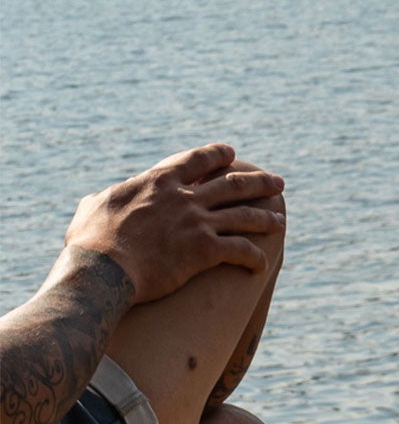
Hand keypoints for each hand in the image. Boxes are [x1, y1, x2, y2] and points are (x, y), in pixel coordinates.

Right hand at [63, 144, 284, 304]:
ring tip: (281, 221)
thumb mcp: (93, 207)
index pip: (195, 160)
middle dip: (259, 182)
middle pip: (232, 184)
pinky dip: (256, 257)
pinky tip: (263, 265)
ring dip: (266, 219)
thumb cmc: (91, 242)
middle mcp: (184, 197)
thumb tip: (100, 199)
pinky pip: (242, 251)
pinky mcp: (205, 251)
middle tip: (278, 182)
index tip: (233, 154)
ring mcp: (197, 223)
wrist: (102, 269)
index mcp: (158, 181)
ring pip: (244, 216)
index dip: (217, 156)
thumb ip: (105, 198)